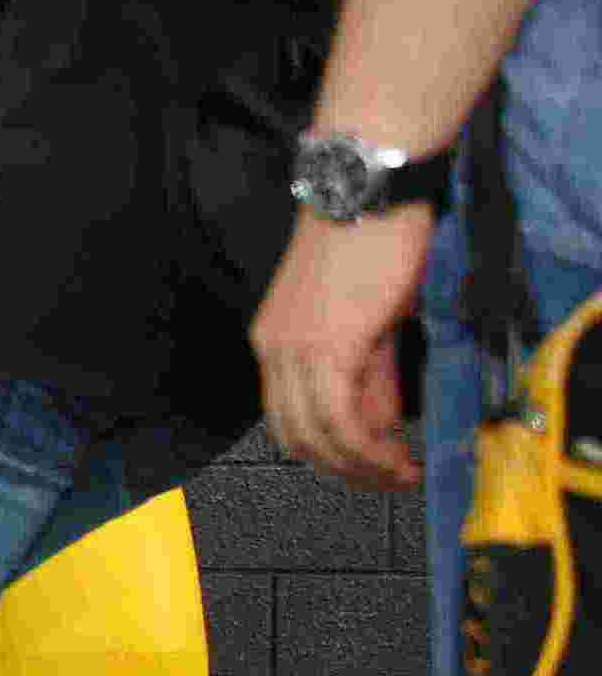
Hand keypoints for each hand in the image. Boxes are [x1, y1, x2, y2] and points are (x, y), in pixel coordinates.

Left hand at [252, 204, 432, 490]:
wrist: (367, 193)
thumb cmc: (373, 244)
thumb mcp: (369, 321)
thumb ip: (370, 375)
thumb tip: (380, 426)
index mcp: (275, 341)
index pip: (289, 419)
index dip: (329, 454)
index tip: (372, 468)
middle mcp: (274, 349)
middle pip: (296, 437)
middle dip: (345, 471)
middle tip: (390, 482)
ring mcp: (295, 350)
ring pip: (318, 436)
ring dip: (362, 467)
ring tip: (401, 476)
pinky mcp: (327, 347)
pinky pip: (340, 419)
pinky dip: (367, 449)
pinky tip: (397, 459)